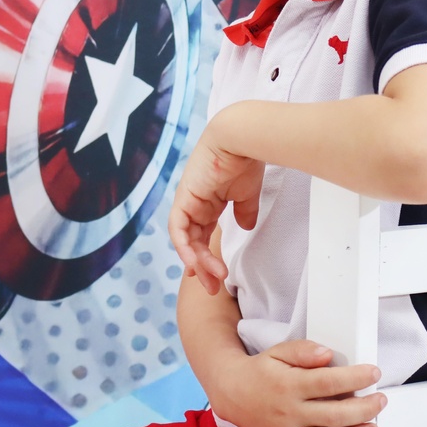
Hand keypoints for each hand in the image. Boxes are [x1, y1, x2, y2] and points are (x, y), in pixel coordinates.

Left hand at [168, 119, 263, 293]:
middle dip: (202, 267)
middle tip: (213, 288)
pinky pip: (179, 230)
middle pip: (192, 241)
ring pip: (186, 240)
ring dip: (199, 262)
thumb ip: (244, 211)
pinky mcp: (184, 199)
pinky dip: (185, 249)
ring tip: (214, 279)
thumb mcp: (247, 193)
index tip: (214, 275)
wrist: (241, 139)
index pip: (201, 233)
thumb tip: (245, 228)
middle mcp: (194, 202)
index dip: (205, 255)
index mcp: (208, 200)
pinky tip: (195, 265)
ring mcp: (187, 200)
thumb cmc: (246, 160)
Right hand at [212, 340, 384, 426]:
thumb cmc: (261, 371)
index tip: (374, 373)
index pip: (328, 382)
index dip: (355, 378)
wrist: (232, 392)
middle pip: (333, 416)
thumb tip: (326, 354)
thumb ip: (303, 350)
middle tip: (380, 400)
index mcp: (289, 385)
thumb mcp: (279, 351)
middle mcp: (289, 413)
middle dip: (363, 409)